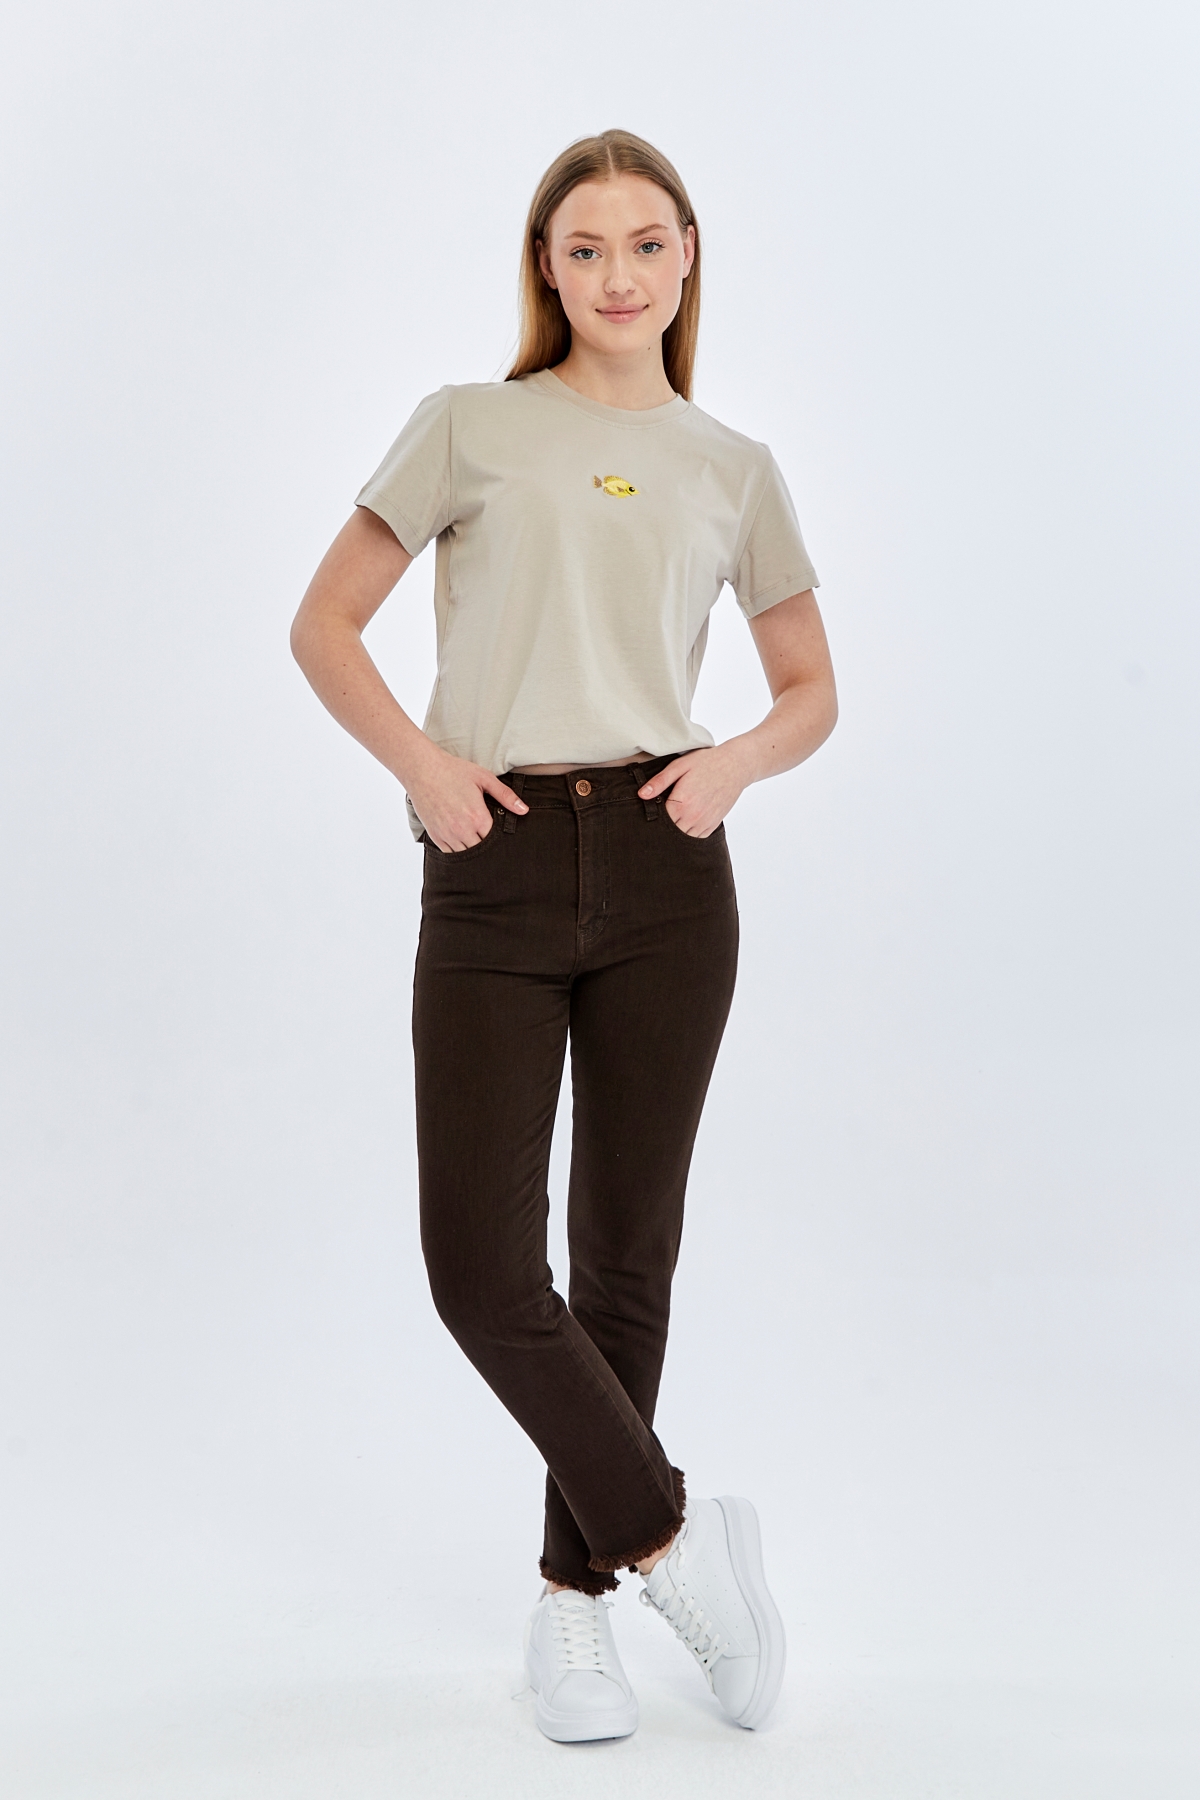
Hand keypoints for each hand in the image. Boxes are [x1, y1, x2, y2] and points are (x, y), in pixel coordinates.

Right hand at [406, 746, 527, 852]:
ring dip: (474, 851)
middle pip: (482, 851)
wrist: (423, 769)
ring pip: (466, 855)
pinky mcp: (435, 836)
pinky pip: (450, 854)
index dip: (501, 840)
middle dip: (489, 848)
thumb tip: (524, 810)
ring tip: (479, 843)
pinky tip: (465, 845)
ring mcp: (447, 835)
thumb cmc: (453, 771)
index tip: (504, 837)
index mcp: (477, 817)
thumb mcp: (484, 778)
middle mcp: (462, 830)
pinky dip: (459, 852)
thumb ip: (505, 795)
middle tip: (493, 843)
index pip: (496, 840)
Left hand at [637, 742, 754, 836]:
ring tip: (671, 820)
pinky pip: (696, 838)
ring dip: (675, 832)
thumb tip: (642, 794)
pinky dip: (688, 833)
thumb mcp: (679, 766)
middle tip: (657, 818)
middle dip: (661, 827)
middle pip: (669, 832)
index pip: (658, 821)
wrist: (735, 766)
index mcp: (681, 803)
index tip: (646, 812)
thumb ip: (659, 781)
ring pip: (682, 838)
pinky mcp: (713, 824)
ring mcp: (704, 823)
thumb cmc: (706, 763)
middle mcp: (692, 817)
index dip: (650, 818)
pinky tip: (684, 822)